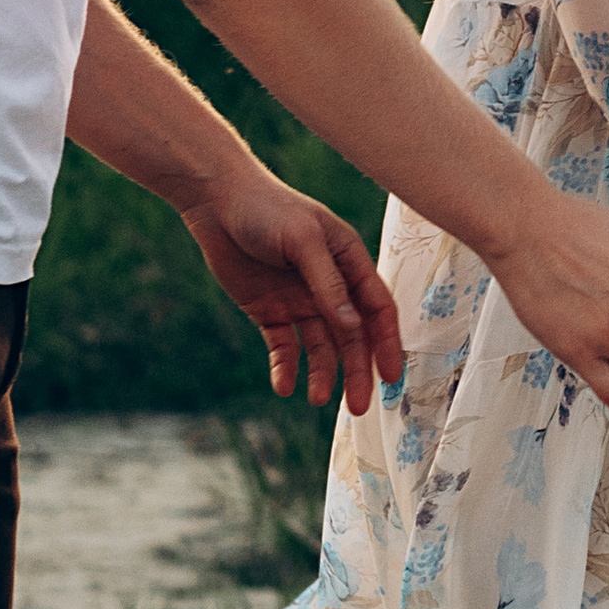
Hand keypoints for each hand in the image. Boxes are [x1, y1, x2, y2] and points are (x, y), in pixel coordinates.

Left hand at [181, 166, 403, 410]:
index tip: (392, 376)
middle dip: (358, 371)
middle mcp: (329, 286)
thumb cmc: (267, 208)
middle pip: (352, 337)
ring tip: (316, 399)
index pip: (377, 309)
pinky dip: (286, 368)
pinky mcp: (271, 312)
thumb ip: (328, 283)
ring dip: (323, 374)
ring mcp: (300, 301)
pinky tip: (284, 387)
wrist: (217, 201)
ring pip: (321, 347)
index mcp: (349, 262)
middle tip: (358, 407)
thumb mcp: (303, 241)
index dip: (387, 342)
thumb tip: (352, 327)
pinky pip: (284, 348)